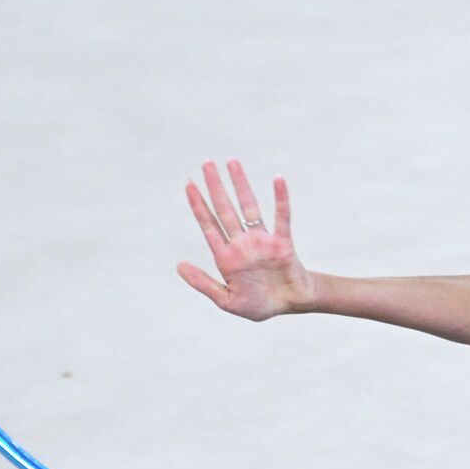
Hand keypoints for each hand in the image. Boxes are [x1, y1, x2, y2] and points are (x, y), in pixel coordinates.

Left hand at [176, 159, 316, 320]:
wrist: (290, 306)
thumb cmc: (259, 305)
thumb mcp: (226, 300)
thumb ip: (204, 283)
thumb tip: (179, 266)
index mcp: (226, 256)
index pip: (208, 225)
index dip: (198, 205)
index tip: (189, 184)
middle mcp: (242, 243)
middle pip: (225, 209)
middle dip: (215, 187)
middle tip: (206, 163)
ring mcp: (262, 240)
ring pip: (249, 207)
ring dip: (240, 184)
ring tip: (232, 162)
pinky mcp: (282, 242)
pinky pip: (282, 217)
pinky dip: (280, 199)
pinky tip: (278, 180)